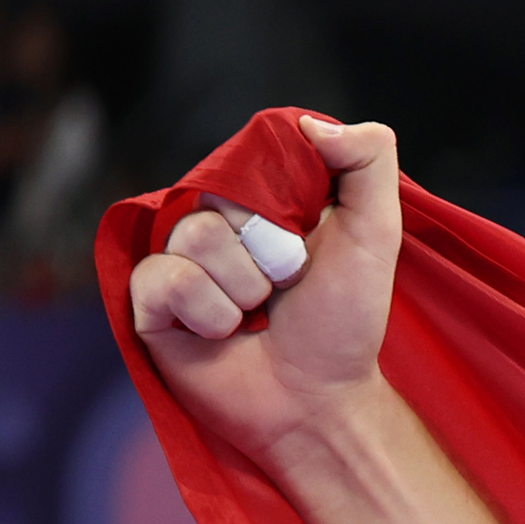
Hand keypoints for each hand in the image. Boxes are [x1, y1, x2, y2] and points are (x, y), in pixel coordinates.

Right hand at [125, 116, 402, 473]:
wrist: (320, 400)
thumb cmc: (345, 323)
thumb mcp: (376, 236)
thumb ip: (367, 164)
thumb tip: (311, 123)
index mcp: (258, 200)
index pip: (245, 157)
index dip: (278, 200)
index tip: (306, 238)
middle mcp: (211, 223)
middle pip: (216, 195)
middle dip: (268, 250)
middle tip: (286, 287)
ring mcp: (176, 259)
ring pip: (193, 237)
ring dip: (243, 287)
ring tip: (257, 316)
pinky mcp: (148, 300)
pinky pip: (166, 278)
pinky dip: (209, 312)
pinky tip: (224, 334)